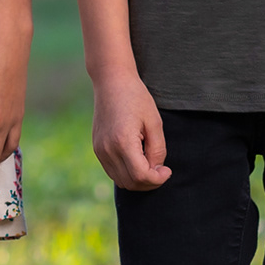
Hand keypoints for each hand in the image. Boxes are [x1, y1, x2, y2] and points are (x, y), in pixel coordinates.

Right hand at [88, 71, 169, 191]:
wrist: (111, 81)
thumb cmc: (136, 97)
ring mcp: (100, 150)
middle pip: (131, 183)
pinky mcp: (97, 148)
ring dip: (138, 180)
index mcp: (123, 142)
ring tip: (150, 164)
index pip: (141, 176)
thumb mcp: (154, 122)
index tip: (167, 170)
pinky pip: (113, 172)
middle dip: (149, 182)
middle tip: (161, 170)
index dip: (157, 179)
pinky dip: (127, 173)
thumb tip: (156, 170)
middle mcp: (108, 149)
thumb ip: (157, 150)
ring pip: (121, 181)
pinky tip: (138, 160)